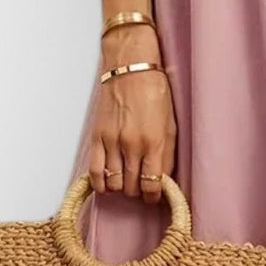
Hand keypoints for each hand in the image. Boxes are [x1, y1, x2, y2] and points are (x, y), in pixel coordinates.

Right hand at [89, 23, 176, 200]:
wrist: (131, 69)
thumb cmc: (154, 93)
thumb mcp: (171, 124)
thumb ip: (167, 154)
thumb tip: (162, 179)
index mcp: (155, 142)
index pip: (153, 184)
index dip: (153, 196)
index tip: (153, 196)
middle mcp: (133, 145)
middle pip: (132, 187)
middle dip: (138, 191)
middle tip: (140, 186)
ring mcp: (113, 142)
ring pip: (114, 183)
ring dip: (121, 187)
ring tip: (126, 182)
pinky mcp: (97, 137)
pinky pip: (95, 171)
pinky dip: (100, 183)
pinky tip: (106, 184)